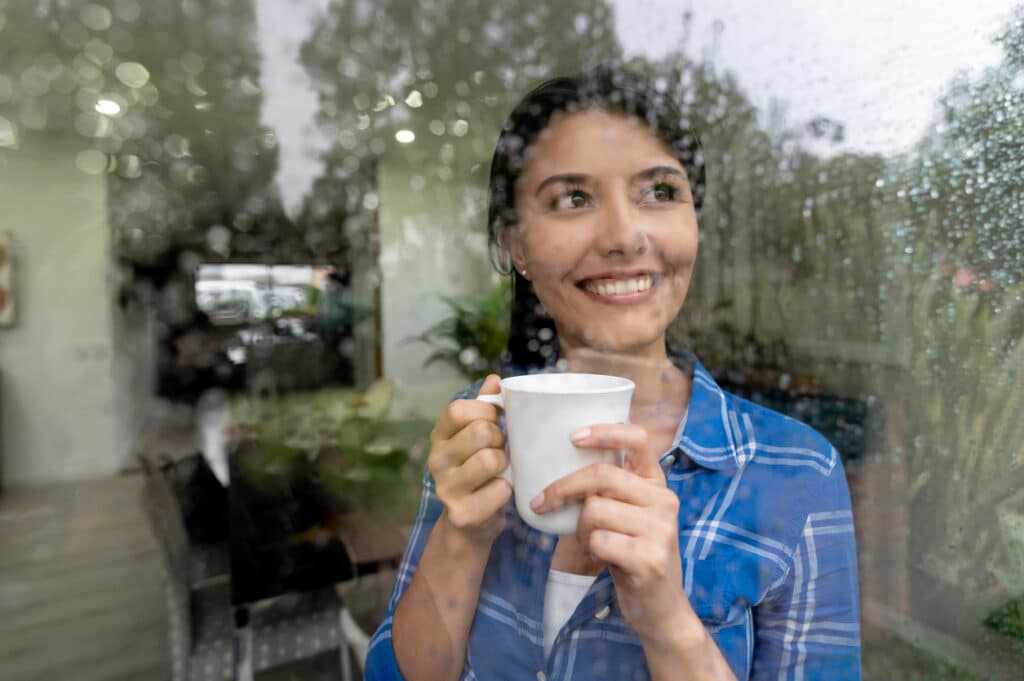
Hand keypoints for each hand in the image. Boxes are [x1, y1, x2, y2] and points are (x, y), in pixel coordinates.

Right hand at [428, 374, 511, 542]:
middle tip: (498, 451)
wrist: (469, 526)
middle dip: (500, 439)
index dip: (485, 411)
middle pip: (480, 431)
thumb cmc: (480, 473)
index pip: (458, 409)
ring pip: (491, 459)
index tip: (496, 421)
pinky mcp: (462, 513)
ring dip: (505, 465)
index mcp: (439, 437)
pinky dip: (507, 490)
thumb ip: (485, 408)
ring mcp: (445, 488)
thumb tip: (495, 378)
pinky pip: (500, 489)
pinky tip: (497, 494)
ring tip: (499, 472)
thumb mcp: (478, 438)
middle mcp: (435, 460)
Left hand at [530, 423, 695, 642]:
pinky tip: (600, 558)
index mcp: (656, 483)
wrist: (660, 607)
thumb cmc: (632, 554)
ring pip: (594, 509)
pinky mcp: (649, 558)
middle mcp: (664, 500)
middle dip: (563, 488)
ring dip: (579, 529)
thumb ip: (608, 491)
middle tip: (542, 502)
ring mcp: (660, 529)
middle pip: (601, 475)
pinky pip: (598, 540)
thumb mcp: (627, 515)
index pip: (638, 439)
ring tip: (588, 542)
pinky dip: (589, 550)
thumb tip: (555, 466)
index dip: (604, 432)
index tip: (573, 437)